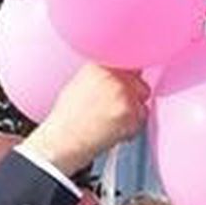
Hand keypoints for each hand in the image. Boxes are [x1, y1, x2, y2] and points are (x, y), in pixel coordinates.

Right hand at [21, 59, 150, 177]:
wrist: (63, 140)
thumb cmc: (68, 118)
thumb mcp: (80, 83)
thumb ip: (103, 76)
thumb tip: (121, 75)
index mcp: (100, 65)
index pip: (129, 63)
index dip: (129, 79)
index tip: (123, 89)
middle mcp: (113, 75)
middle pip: (140, 83)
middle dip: (132, 98)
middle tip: (112, 111)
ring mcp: (124, 92)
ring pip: (142, 102)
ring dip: (132, 113)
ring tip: (110, 121)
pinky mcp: (131, 111)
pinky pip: (141, 119)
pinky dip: (131, 128)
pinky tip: (112, 131)